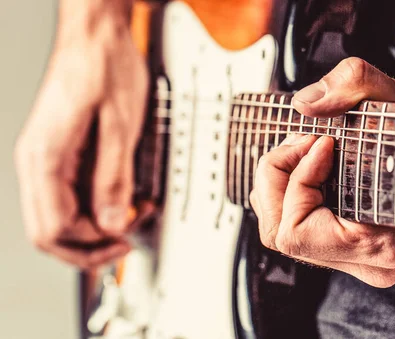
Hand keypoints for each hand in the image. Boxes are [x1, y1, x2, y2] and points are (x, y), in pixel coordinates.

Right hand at [14, 8, 147, 268]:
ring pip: (58, 217)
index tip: (124, 239)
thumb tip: (114, 223)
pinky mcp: (60, 154)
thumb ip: (115, 178)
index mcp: (45, 157)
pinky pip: (69, 196)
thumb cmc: (106, 66)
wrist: (97, 36)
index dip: (91, 244)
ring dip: (94, 227)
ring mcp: (46, 158)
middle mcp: (38, 161)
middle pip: (49, 231)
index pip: (54, 228)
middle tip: (126, 240)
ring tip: (130, 217)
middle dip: (90, 245)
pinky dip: (94, 208)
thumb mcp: (121, 126)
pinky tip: (120, 201)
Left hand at [250, 58, 394, 287]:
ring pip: (287, 235)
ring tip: (308, 151)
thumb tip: (306, 103)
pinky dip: (295, 196)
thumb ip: (355, 84)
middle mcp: (372, 263)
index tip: (320, 141)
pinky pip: (304, 231)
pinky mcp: (360, 253)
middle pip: (282, 235)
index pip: (297, 232)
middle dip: (278, 179)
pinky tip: (314, 169)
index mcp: (382, 243)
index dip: (295, 180)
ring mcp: (365, 262)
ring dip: (283, 186)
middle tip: (303, 141)